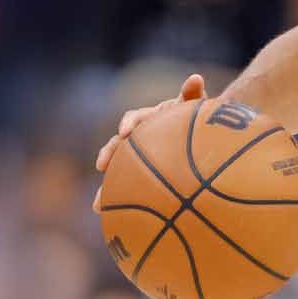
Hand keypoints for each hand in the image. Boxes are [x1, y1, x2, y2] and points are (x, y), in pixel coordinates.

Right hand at [92, 74, 206, 211]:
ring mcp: (137, 156)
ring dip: (107, 187)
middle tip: (102, 164)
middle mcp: (139, 136)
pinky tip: (114, 220)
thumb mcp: (197, 105)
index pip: (135, 118)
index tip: (126, 132)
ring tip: (97, 205)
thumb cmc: (197, 118)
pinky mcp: (140, 173)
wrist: (199, 133)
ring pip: (119, 171)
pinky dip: (120, 201)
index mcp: (150, 119)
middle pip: (119, 145)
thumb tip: (195, 77)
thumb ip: (192, 93)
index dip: (129, 123)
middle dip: (109, 154)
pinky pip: (128, 187)